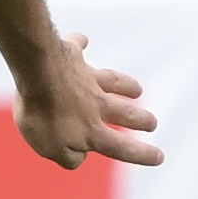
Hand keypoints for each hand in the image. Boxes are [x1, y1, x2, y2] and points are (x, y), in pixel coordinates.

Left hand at [13, 30, 161, 170]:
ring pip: (114, 82)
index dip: (141, 154)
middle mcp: (95, 105)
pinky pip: (77, 49)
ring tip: (138, 90)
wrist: (38, 74)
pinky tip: (82, 40)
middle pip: (125, 113)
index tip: (159, 156)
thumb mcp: (52, 148)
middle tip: (152, 123)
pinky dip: (80, 44)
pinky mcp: (72, 58)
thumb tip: (81, 156)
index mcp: (92, 131)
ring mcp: (86, 79)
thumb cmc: (42, 115)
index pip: (122, 147)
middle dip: (141, 119)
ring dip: (128, 86)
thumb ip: (70, 157)